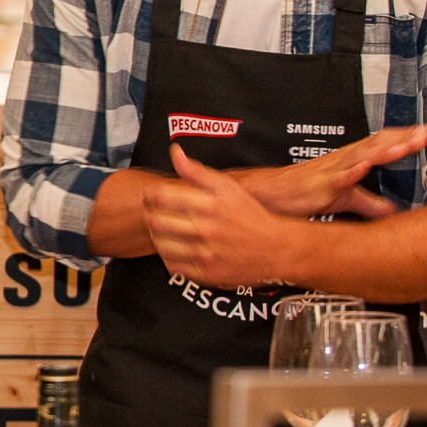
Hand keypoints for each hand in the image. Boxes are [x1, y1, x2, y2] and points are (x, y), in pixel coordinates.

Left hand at [144, 145, 318, 290]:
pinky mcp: (206, 274)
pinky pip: (172, 265)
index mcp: (209, 205)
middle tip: (154, 214)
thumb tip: (175, 153)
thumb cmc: (250, 215)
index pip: (160, 197)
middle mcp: (206, 229)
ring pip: (160, 244)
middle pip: (156, 221)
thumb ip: (197, 171)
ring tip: (164, 230)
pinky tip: (175, 247)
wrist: (277, 249)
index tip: (150, 196)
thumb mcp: (228, 187)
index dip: (149, 195)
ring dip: (157, 236)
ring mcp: (205, 254)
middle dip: (150, 215)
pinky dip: (168, 256)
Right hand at [236, 125, 426, 219]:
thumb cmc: (300, 194)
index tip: (425, 133)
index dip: (402, 139)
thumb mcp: (341, 200)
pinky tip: (363, 168)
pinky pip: (336, 178)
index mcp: (349, 162)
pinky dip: (350, 172)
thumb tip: (391, 210)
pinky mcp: (317, 186)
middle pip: (376, 145)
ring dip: (382, 151)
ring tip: (404, 146)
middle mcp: (342, 161)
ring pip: (360, 158)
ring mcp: (330, 172)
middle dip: (401, 139)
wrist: (266, 195)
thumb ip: (368, 203)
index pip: (380, 145)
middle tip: (424, 133)